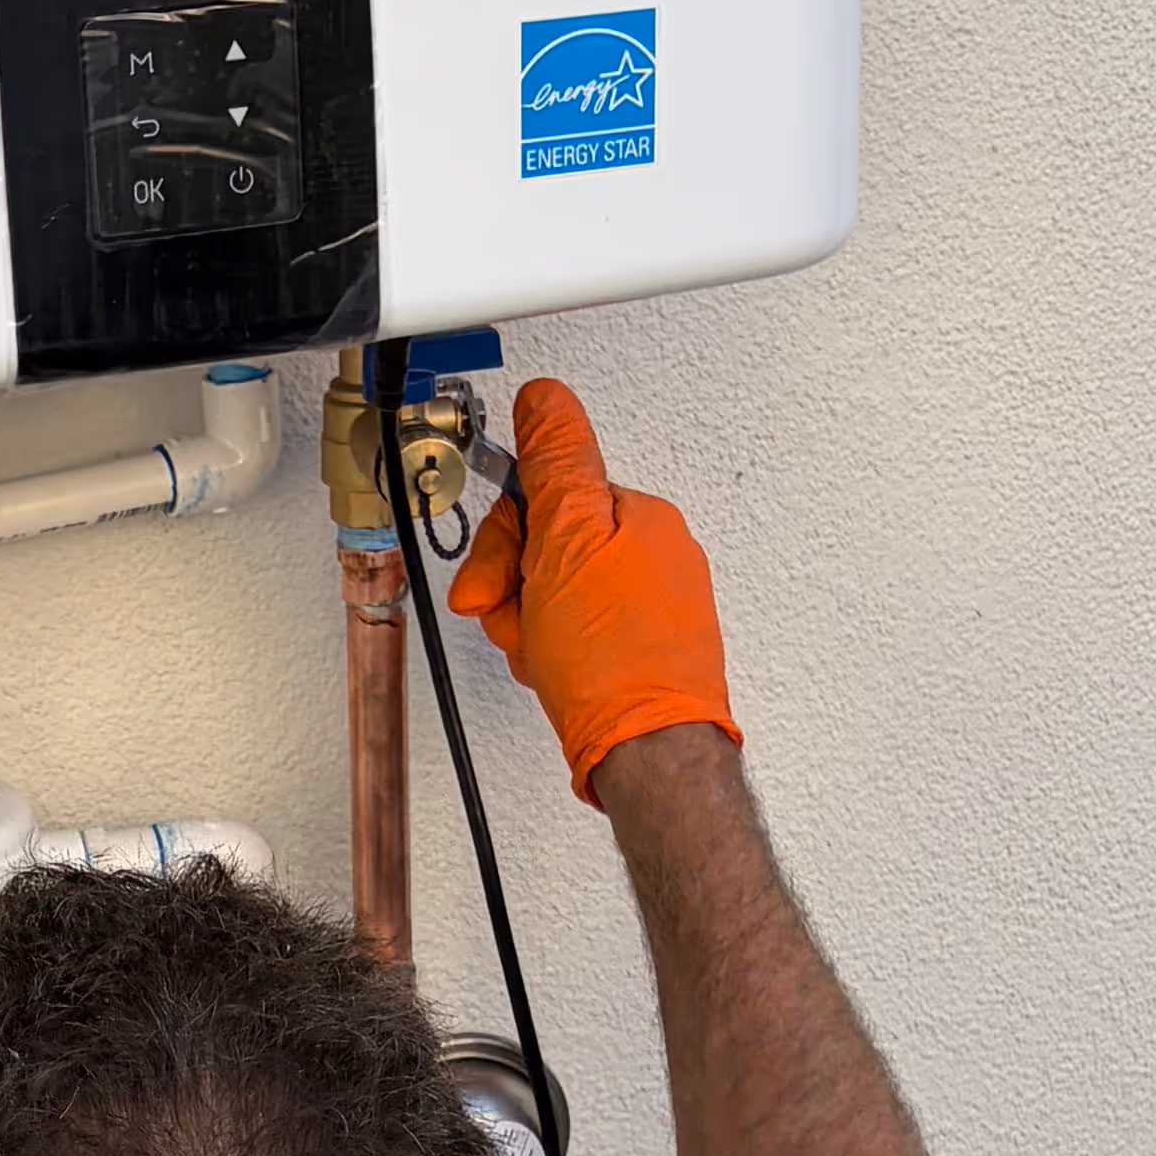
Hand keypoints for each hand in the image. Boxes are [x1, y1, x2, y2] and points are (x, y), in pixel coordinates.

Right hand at [447, 375, 738, 804]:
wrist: (650, 756)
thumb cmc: (615, 662)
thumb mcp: (566, 542)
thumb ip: (554, 461)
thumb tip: (546, 399)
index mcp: (640, 516)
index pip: (550, 491)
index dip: (508, 535)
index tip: (500, 570)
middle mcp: (655, 553)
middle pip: (551, 545)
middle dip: (517, 586)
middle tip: (517, 619)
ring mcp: (653, 605)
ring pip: (559, 594)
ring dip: (531, 624)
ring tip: (544, 653)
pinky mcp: (645, 651)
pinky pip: (579, 634)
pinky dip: (556, 653)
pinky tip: (560, 674)